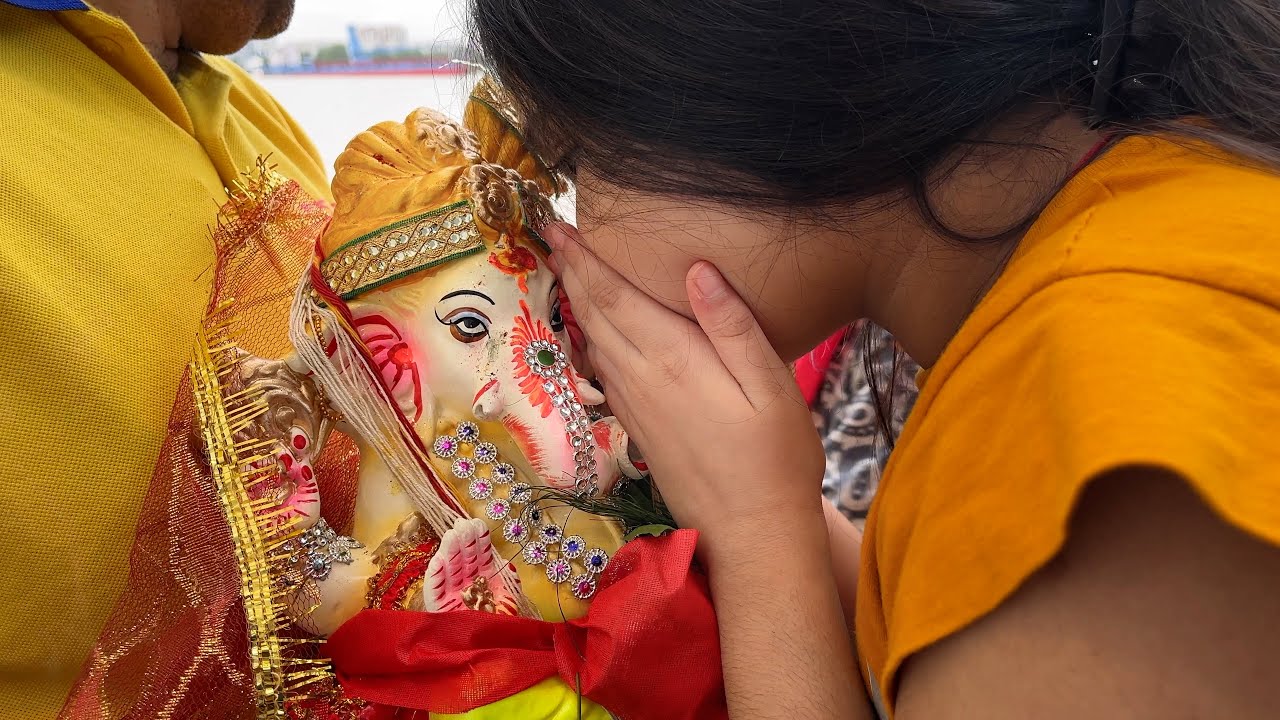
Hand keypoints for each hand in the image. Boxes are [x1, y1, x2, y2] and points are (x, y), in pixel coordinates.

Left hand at [543, 223, 826, 557]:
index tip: (559, 226)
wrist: (753, 535)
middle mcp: (642, 380)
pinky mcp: (639, 430)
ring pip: (593, 344)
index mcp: (672, 360)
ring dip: (577, 305)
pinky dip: (590, 342)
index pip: (614, 297)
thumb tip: (696, 269)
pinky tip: (593, 336)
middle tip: (552, 236)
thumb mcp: (771, 385)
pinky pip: (603, 373)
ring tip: (567, 273)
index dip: (584, 259)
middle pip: (595, 316)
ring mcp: (635, 408)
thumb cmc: (776, 458)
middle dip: (573, 273)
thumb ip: (733, 325)